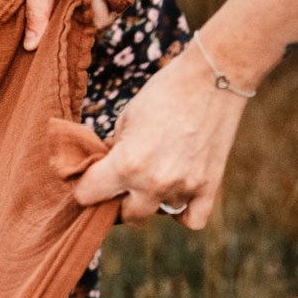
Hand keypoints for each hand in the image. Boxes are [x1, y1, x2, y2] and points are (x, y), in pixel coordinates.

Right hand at [21, 0, 152, 49]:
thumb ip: (35, 9)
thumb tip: (28, 47)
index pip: (9, 14)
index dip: (4, 31)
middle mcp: (51, 0)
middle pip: (36, 33)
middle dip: (37, 39)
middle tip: (33, 48)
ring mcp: (76, 8)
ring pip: (64, 34)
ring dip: (69, 23)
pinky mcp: (101, 13)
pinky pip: (92, 30)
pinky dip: (94, 15)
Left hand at [71, 39, 247, 227]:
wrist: (213, 78)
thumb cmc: (164, 92)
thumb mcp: (125, 118)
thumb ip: (113, 150)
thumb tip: (103, 169)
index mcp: (126, 164)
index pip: (88, 195)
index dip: (84, 188)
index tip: (89, 181)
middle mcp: (154, 183)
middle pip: (126, 216)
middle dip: (118, 202)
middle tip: (119, 186)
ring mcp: (183, 187)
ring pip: (158, 213)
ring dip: (152, 200)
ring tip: (155, 174)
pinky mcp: (209, 185)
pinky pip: (192, 220)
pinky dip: (183, 213)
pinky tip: (177, 195)